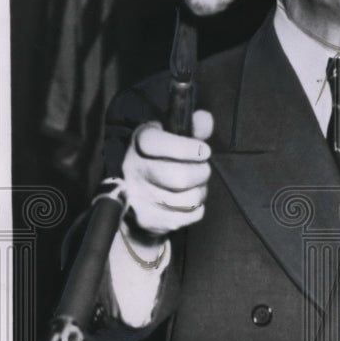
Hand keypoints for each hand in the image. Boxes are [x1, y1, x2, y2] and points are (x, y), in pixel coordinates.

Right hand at [121, 110, 213, 237]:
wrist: (136, 199)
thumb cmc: (161, 161)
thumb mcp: (172, 138)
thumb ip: (192, 128)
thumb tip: (204, 119)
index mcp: (139, 145)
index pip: (157, 144)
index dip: (188, 148)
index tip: (203, 150)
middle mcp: (134, 172)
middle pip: (179, 177)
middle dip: (201, 173)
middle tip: (202, 169)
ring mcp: (140, 200)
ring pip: (188, 200)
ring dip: (200, 191)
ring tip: (195, 185)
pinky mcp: (151, 221)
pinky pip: (191, 216)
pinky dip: (197, 208)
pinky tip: (187, 200)